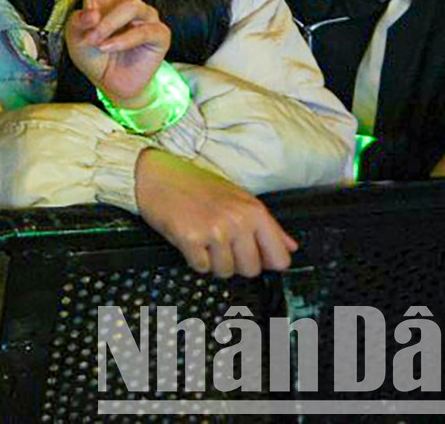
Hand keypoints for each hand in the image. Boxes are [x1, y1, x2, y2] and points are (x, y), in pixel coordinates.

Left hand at [65, 0, 174, 105]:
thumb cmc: (92, 55)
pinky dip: (120, 40)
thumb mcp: (76, 36)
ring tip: (98, 42)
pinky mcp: (158, 31)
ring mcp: (145, 12)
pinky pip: (139, 30)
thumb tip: (96, 14)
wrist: (111, 83)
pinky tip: (111, 49)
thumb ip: (82, 21)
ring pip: (127, 8)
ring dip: (108, 26)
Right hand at [134, 150, 296, 277]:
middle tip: (220, 243)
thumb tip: (290, 247)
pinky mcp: (191, 239)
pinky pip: (201, 267)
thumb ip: (267, 226)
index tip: (255, 256)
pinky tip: (189, 239)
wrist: (154, 173)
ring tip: (203, 239)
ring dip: (213, 261)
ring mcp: (214, 230)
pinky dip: (194, 258)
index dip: (266, 261)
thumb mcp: (237, 197)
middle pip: (251, 270)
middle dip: (236, 262)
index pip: (280, 258)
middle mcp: (237, 221)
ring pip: (225, 271)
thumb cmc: (194, 184)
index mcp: (254, 211)